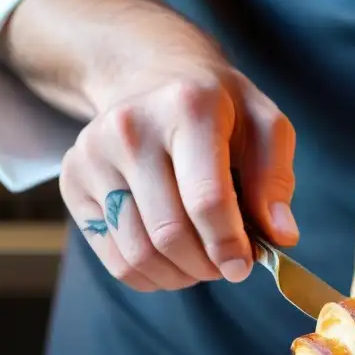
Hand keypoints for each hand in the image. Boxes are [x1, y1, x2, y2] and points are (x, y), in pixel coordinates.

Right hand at [59, 57, 297, 291]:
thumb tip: (281, 236)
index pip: (206, 199)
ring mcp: (94, 154)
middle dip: (207, 265)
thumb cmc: (219, 110)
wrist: (150, 77)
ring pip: (139, 253)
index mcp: (189, 108)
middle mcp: (132, 128)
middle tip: (227, 266)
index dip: (229, 245)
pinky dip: (150, 276)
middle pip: (170, 233)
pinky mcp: (73, 181)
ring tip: (203, 264)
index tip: (244, 266)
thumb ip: (276, 180)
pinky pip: (114, 259)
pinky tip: (173, 262)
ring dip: (180, 276)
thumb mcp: (264, 127)